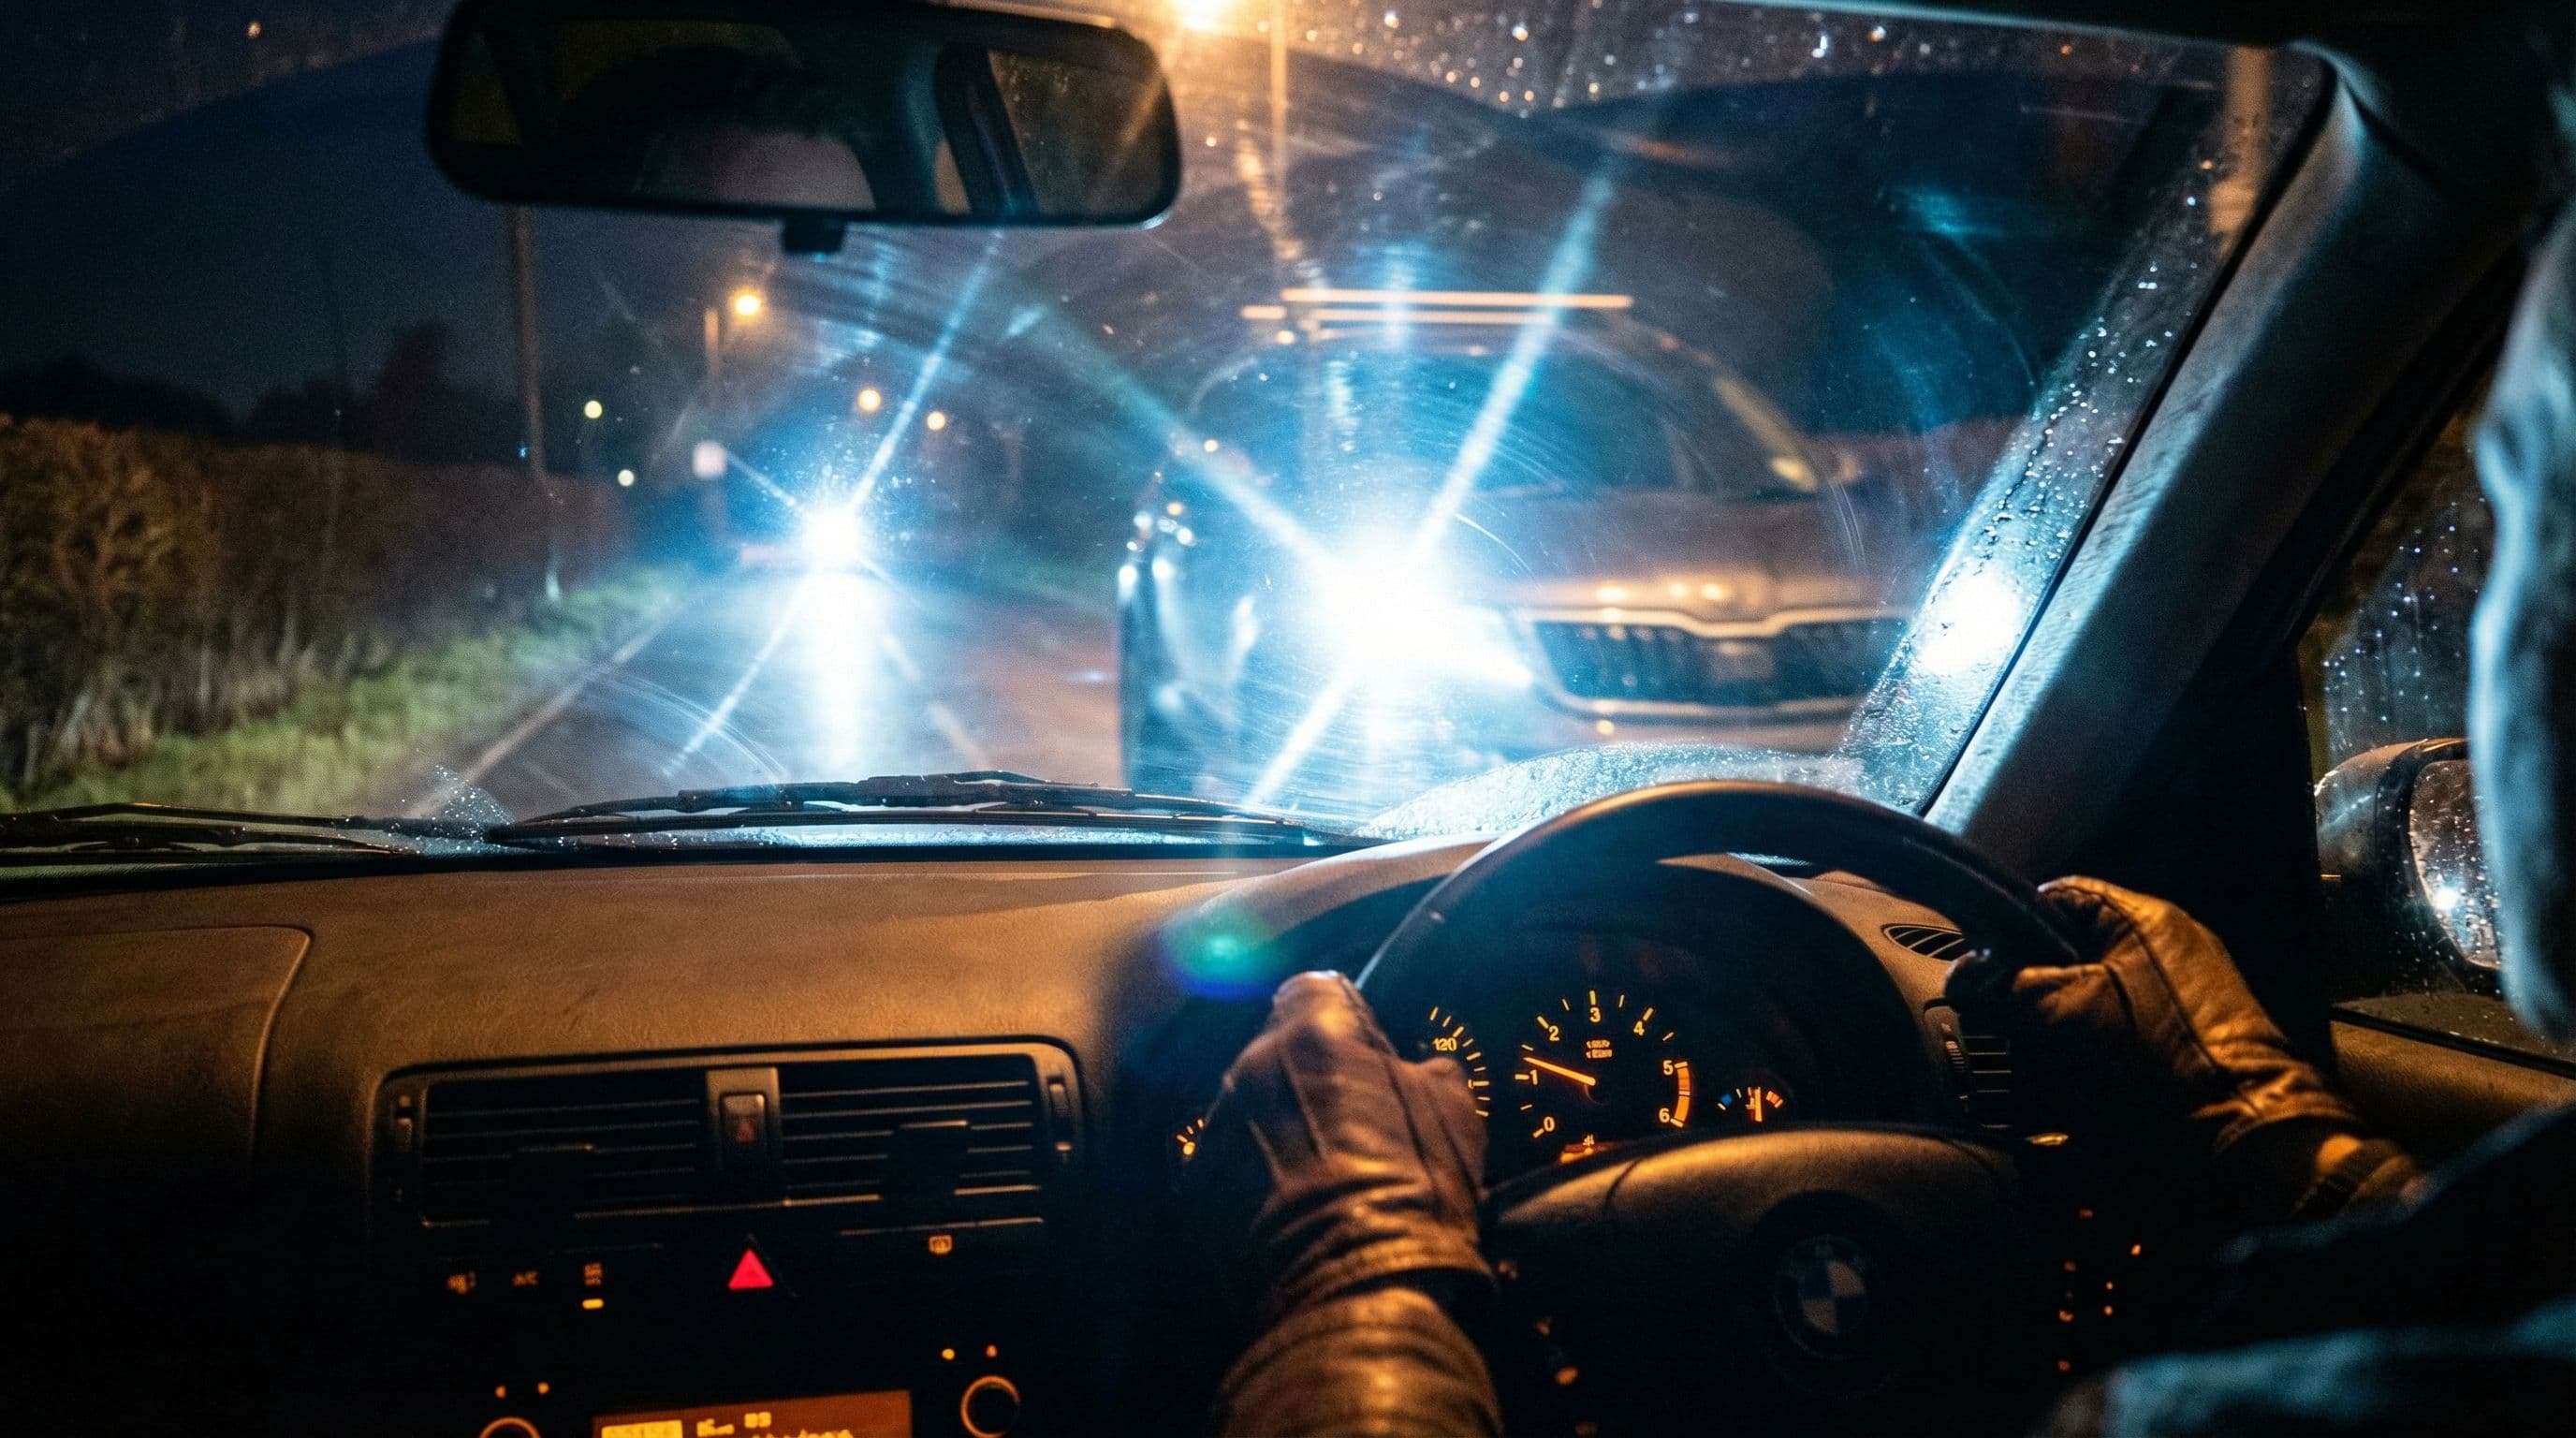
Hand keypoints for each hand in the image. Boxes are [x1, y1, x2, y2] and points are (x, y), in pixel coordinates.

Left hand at [1190, 971, 1488, 1327]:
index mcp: (1313, 1035)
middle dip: (1307, 1077)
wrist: (1357, 1287)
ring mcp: (1215, 1127)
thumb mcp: (1453, 1112)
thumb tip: (1418, 1065)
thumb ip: (1427, 1068)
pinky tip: (1286, 1211)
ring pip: (1248, 1106)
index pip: (1315, 990)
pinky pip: (1225, 1162)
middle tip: (1349, 1123)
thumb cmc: (1414, 1189)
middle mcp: (1250, 1068)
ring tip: (1317, 1175)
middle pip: (1275, 1051)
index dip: (1343, 1018)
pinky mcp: (1195, 1186)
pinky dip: (1249, 1177)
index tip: (1366, 1054)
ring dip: (1275, 1126)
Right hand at [1946, 877, 2360, 1175]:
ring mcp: (2193, 988)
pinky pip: (2130, 1028)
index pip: (2056, 896)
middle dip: (2041, 989)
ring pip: (2099, 993)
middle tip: (2024, 1027)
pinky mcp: (2200, 1032)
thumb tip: (1961, 979)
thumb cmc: (2160, 1056)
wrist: (2246, 1123)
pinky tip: (2099, 1083)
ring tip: (2062, 1063)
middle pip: (2074, 949)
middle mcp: (2173, 942)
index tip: (1991, 971)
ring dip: (2071, 1027)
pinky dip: (2105, 1051)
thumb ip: (2000, 988)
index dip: (2013, 929)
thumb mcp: (2060, 1015)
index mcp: (2142, 917)